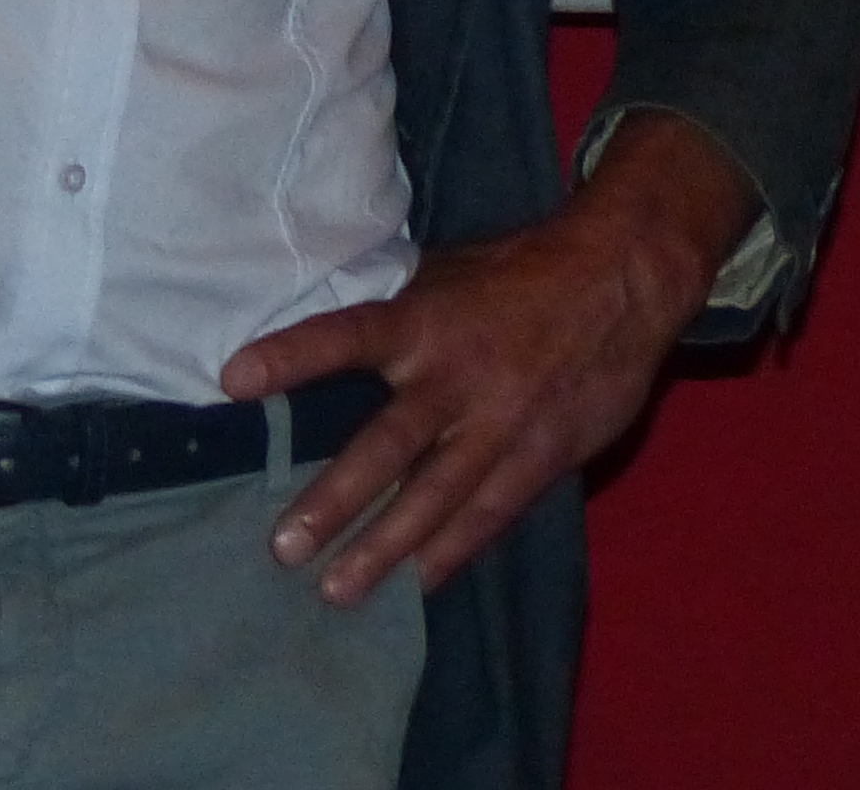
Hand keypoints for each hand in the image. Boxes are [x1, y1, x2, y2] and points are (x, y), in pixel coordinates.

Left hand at [220, 108, 754, 605]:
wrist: (626, 275)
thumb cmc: (525, 270)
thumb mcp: (454, 271)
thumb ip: (402, 312)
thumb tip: (337, 334)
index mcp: (429, 320)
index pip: (349, 336)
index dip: (293, 355)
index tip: (233, 378)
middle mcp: (459, 377)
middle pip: (389, 445)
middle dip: (336, 500)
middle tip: (286, 547)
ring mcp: (503, 421)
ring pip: (438, 495)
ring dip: (386, 548)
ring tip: (338, 590)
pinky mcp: (543, 452)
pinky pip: (491, 510)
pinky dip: (454, 549)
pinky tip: (419, 582)